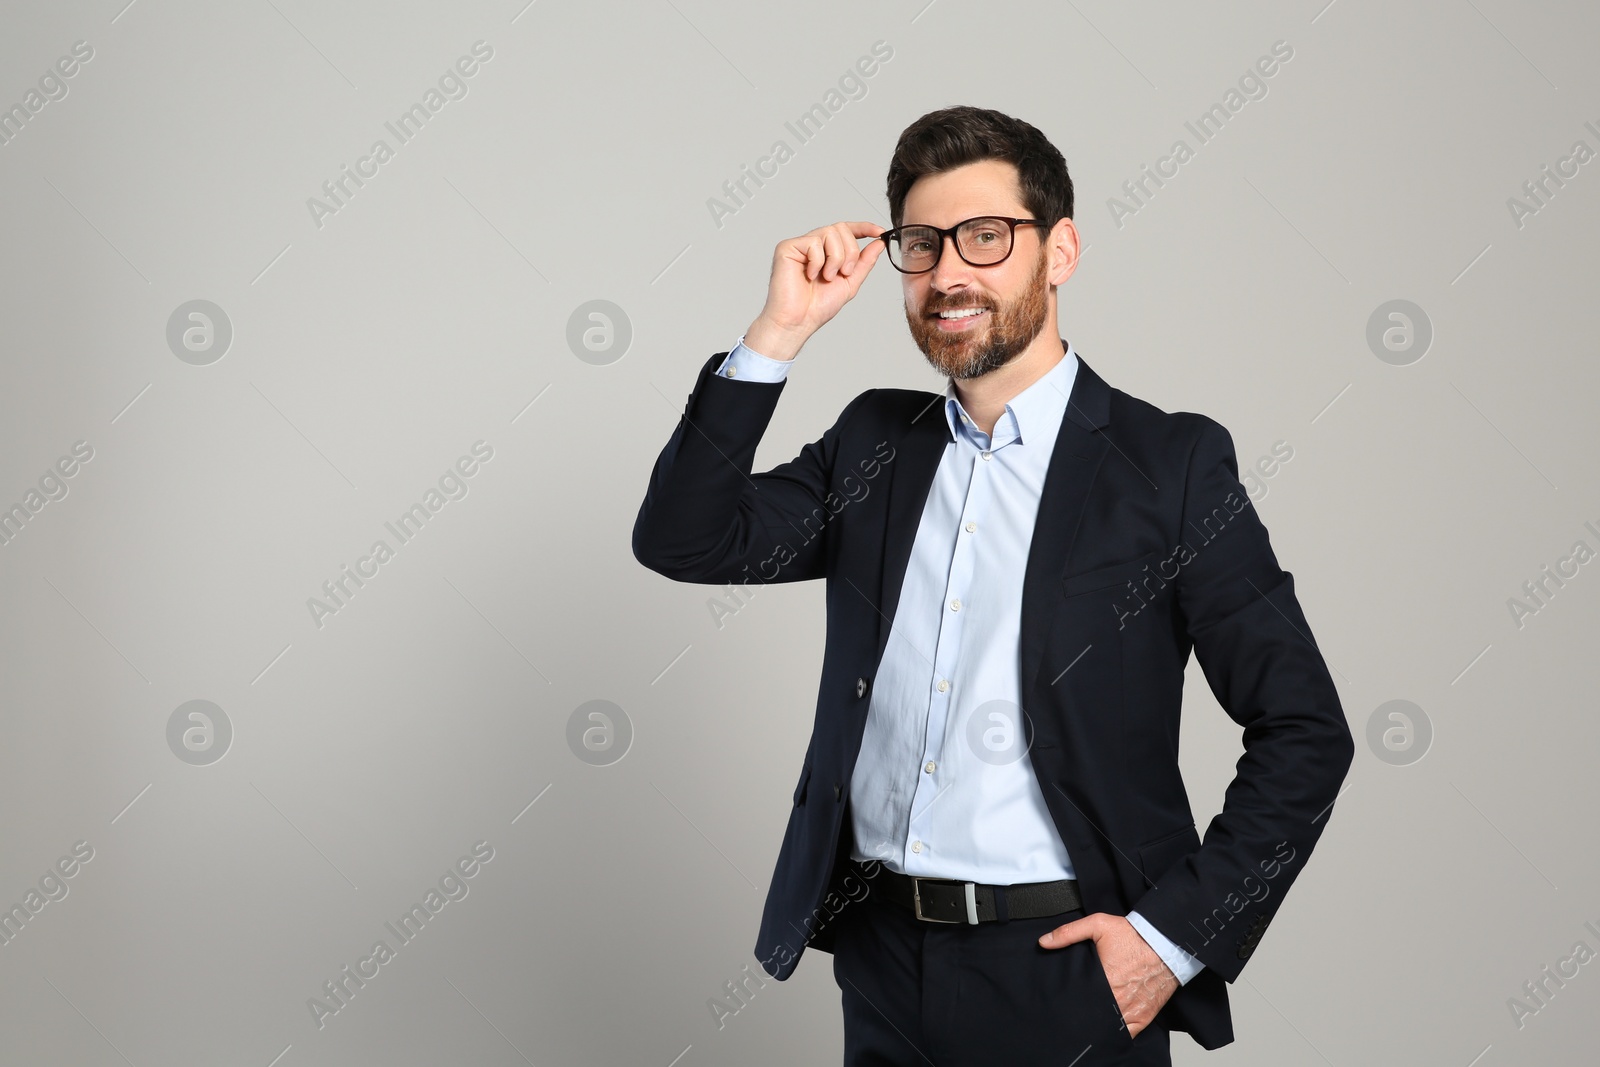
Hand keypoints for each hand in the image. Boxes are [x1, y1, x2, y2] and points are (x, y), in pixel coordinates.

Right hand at [745, 220, 885, 360]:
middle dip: (850, 252)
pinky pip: (813, 242)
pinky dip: (818, 262)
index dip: (863, 227)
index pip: (846, 230)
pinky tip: (810, 275)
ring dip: (835, 258)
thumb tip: (879, 243)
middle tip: (845, 273)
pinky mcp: (787, 248)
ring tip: (827, 277)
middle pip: (841, 228)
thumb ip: (864, 262)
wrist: (799, 321)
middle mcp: (813, 245)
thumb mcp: (850, 282)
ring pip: (829, 232)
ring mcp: (800, 245)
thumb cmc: (817, 307)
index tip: (879, 231)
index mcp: (827, 252)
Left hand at [1038, 913, 1177, 1037]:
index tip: (1064, 1001)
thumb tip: (1044, 942)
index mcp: (1104, 981)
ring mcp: (1132, 1012)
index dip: (1070, 1003)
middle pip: (1093, 1017)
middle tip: (1075, 1009)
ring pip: (1109, 1029)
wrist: (1166, 944)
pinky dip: (1117, 1032)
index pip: (1080, 1001)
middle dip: (1083, 1014)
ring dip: (1100, 1025)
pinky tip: (1108, 1027)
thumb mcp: (1098, 925)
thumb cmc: (1134, 936)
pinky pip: (1127, 1034)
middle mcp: (1118, 1001)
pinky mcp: (1143, 1017)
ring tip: (1090, 1018)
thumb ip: (1069, 933)